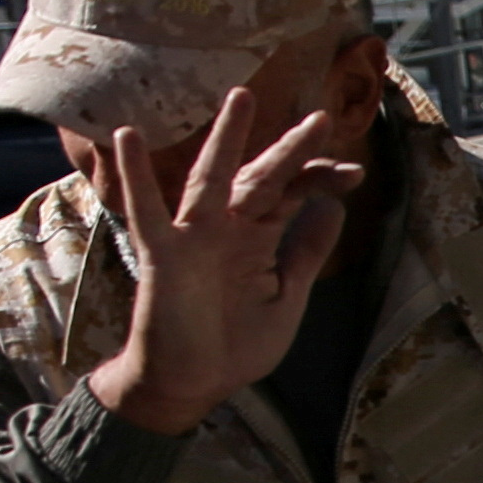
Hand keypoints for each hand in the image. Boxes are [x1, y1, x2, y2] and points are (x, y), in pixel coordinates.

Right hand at [82, 82, 367, 435]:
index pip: (291, 196)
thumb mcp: (286, 297)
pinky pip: (147, 211)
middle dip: (291, 151)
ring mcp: (194, 237)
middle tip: (321, 120)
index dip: (320, 181)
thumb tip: (334, 211)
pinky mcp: (163, 255)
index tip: (354, 173)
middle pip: (262, 179)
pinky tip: (128, 137)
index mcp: (257, 238)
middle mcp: (227, 229)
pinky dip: (136, 176)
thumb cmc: (234, 343)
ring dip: (227, 140)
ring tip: (242, 98)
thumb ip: (305, 253)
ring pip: (213, 179)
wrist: (192, 385)